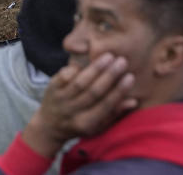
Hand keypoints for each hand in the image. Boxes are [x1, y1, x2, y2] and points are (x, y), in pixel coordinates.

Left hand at [22, 53, 136, 157]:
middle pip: (93, 92)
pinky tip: (86, 59)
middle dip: (109, 76)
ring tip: (109, 56)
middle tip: (122, 61)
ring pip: (80, 83)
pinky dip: (75, 68)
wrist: (49, 126)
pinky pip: (63, 76)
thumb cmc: (79, 124)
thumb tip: (133, 101)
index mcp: (86, 123)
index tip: (130, 77)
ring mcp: (61, 100)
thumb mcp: (97, 125)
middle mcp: (73, 112)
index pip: (105, 106)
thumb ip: (114, 113)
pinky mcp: (51, 88)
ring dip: (95, 68)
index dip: (119, 91)